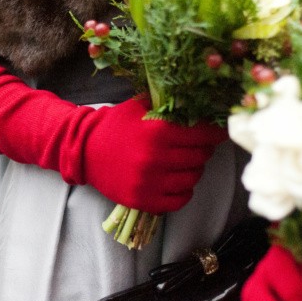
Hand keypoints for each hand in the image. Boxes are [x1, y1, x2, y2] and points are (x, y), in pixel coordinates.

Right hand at [0, 63, 226, 213]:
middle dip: (201, 149)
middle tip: (192, 145)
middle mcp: (156, 158)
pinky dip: (181, 190)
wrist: (84, 151)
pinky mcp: (144, 201)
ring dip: (191, 169)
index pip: (205, 134)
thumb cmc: (116, 126)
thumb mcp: (140, 106)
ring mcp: (150, 182)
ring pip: (193, 178)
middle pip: (201, 157)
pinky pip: (181, 199)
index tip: (217, 131)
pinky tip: (171, 179)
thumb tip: (203, 99)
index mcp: (158, 131)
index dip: (215, 132)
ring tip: (179, 162)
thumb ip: (169, 104)